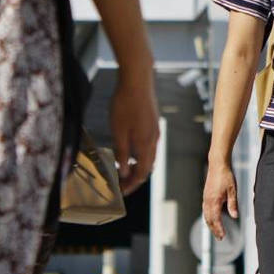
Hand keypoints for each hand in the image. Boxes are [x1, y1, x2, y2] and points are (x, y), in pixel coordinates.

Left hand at [109, 65, 159, 194]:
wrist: (138, 81)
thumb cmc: (126, 104)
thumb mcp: (118, 131)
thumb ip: (122, 153)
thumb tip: (124, 172)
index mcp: (145, 145)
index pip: (142, 173)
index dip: (132, 185)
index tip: (122, 192)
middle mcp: (153, 140)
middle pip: (148, 167)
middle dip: (135, 178)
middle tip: (122, 185)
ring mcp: (155, 131)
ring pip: (149, 156)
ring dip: (138, 167)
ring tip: (124, 171)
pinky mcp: (153, 124)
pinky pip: (149, 146)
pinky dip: (140, 155)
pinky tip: (130, 151)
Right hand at [202, 160, 238, 239]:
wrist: (218, 165)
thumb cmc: (226, 176)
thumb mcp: (233, 191)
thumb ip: (233, 204)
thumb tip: (235, 216)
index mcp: (214, 201)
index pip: (216, 219)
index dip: (219, 229)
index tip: (222, 236)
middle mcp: (207, 201)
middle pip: (209, 219)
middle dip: (214, 229)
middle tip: (220, 238)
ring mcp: (205, 198)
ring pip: (206, 215)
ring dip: (210, 224)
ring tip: (216, 231)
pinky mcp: (206, 195)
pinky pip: (205, 209)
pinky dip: (208, 217)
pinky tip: (212, 218)